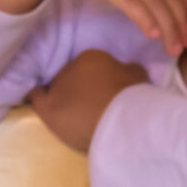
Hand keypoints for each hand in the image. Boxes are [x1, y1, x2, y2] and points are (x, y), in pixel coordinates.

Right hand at [30, 48, 151, 153]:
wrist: (123, 128)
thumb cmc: (81, 114)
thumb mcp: (48, 109)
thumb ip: (39, 97)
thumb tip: (35, 89)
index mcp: (85, 58)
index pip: (69, 71)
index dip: (65, 90)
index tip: (66, 107)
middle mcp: (112, 60)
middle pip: (95, 75)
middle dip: (90, 89)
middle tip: (86, 113)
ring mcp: (134, 76)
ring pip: (117, 84)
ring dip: (113, 96)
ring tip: (108, 118)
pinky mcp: (151, 93)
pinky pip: (137, 98)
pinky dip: (132, 105)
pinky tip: (127, 119)